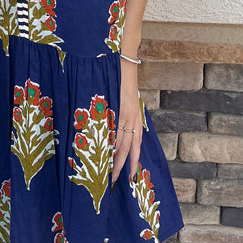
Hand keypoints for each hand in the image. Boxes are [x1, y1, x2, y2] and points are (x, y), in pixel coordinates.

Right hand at [112, 61, 142, 184]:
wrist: (123, 60)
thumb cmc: (120, 80)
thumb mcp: (124, 99)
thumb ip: (120, 114)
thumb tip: (112, 128)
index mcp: (136, 116)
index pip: (136, 144)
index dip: (134, 161)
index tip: (131, 177)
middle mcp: (133, 117)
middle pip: (130, 148)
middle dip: (123, 166)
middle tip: (117, 182)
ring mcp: (126, 112)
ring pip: (122, 142)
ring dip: (116, 159)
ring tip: (110, 173)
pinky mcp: (118, 106)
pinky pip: (114, 128)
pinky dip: (111, 142)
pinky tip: (106, 153)